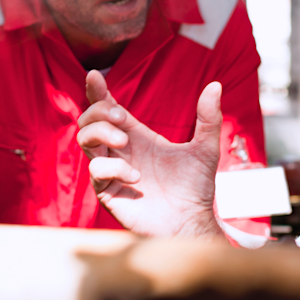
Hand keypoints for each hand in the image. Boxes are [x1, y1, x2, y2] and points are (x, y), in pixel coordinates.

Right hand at [77, 70, 223, 238]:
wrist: (191, 223)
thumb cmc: (194, 190)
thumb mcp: (204, 149)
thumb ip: (208, 118)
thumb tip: (215, 86)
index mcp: (136, 137)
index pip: (108, 108)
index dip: (97, 91)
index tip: (94, 76)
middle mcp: (119, 151)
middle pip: (89, 120)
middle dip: (99, 111)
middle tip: (121, 117)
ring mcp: (110, 170)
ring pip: (84, 139)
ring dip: (101, 133)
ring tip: (125, 142)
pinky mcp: (107, 191)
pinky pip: (96, 169)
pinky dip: (113, 167)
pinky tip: (136, 176)